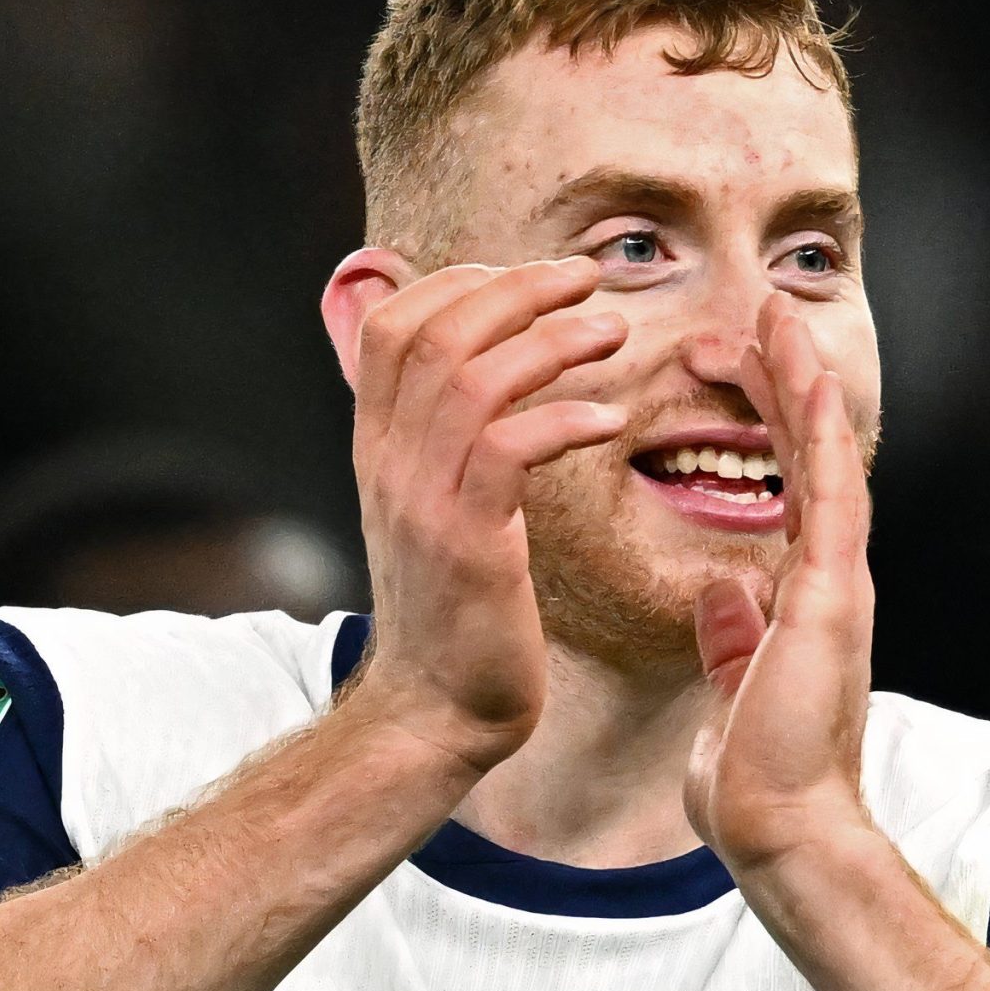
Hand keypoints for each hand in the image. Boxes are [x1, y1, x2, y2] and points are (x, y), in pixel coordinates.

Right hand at [342, 254, 629, 771]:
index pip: (395, 324)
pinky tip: (610, 422)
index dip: (463, 281)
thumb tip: (475, 378)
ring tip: (613, 332)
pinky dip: (564, 420)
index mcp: (377, 444)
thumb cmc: (455, 612)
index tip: (531, 280)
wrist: (432, 712)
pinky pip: (507, 451)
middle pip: (433, 332)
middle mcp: (387, 461)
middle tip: (587, 278)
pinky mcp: (465, 544)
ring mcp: (420, 500)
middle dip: (516, 288)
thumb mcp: (430, 509)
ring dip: (551, 341)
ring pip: (471, 380)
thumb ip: (442, 440)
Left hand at [683, 292, 876, 871]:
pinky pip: (831, 494)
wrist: (780, 829)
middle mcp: (829, 576)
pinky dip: (820, 432)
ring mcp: (838, 581)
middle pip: (808, 454)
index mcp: (803, 594)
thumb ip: (734, 636)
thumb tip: (723, 592)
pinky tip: (805, 379)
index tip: (727, 366)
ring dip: (801, 384)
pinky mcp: (833, 594)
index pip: (785, 483)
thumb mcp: (731, 687)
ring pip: (825, 457)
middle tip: (750, 319)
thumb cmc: (757, 776)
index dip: (760, 420)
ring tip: (777, 317)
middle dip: (778, 383)